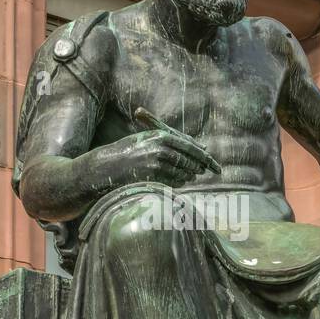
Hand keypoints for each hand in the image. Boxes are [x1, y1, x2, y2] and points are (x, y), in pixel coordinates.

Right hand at [82, 130, 210, 188]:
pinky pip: (172, 182)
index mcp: (160, 136)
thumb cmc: (128, 151)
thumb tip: (198, 146)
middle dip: (198, 166)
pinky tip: (181, 182)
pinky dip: (179, 183)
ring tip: (192, 176)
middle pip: (188, 160)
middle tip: (204, 170)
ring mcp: (156, 164)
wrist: (108, 166)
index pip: (189, 146)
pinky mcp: (152, 177)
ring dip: (188, 176)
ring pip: (181, 172)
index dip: (202, 155)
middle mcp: (160, 148)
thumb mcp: (148, 139)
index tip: (211, 161)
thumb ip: (170, 141)